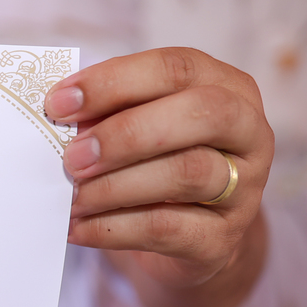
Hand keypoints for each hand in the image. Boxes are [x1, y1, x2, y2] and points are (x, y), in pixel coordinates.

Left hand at [44, 47, 273, 306]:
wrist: (189, 237)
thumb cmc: (155, 163)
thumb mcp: (138, 128)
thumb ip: (108, 115)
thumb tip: (58, 115)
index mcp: (225, 86)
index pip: (175, 68)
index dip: (113, 82)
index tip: (58, 105)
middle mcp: (248, 132)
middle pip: (199, 113)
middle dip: (125, 134)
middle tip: (72, 158)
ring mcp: (244, 188)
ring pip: (187, 173)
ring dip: (116, 186)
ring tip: (72, 198)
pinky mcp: (223, 238)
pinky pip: (168, 228)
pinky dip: (113, 228)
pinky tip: (77, 228)